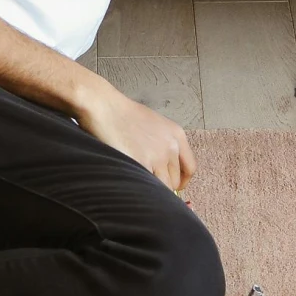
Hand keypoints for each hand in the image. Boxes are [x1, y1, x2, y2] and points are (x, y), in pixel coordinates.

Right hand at [75, 73, 196, 192]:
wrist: (105, 107)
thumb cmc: (124, 114)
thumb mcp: (155, 125)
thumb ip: (164, 144)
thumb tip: (164, 167)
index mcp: (177, 135)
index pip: (190, 167)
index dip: (182, 181)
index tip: (173, 185)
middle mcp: (171, 146)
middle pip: (175, 180)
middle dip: (163, 185)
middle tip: (149, 184)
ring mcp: (157, 156)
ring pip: (162, 186)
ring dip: (151, 188)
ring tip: (139, 182)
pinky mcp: (141, 163)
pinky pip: (146, 185)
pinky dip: (140, 187)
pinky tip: (131, 182)